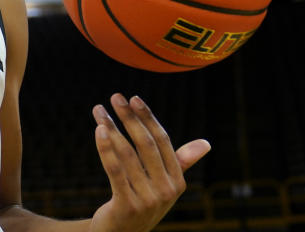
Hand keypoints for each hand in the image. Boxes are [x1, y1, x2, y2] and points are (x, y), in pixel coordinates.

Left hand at [89, 93, 209, 231]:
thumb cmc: (143, 202)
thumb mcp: (164, 184)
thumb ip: (182, 162)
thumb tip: (206, 143)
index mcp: (177, 181)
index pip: (163, 141)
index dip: (148, 118)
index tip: (134, 98)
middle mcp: (166, 190)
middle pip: (145, 144)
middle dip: (129, 118)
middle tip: (115, 97)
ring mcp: (147, 200)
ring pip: (127, 155)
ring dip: (111, 129)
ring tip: (98, 111)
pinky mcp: (127, 206)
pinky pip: (116, 171)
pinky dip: (106, 148)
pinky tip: (98, 131)